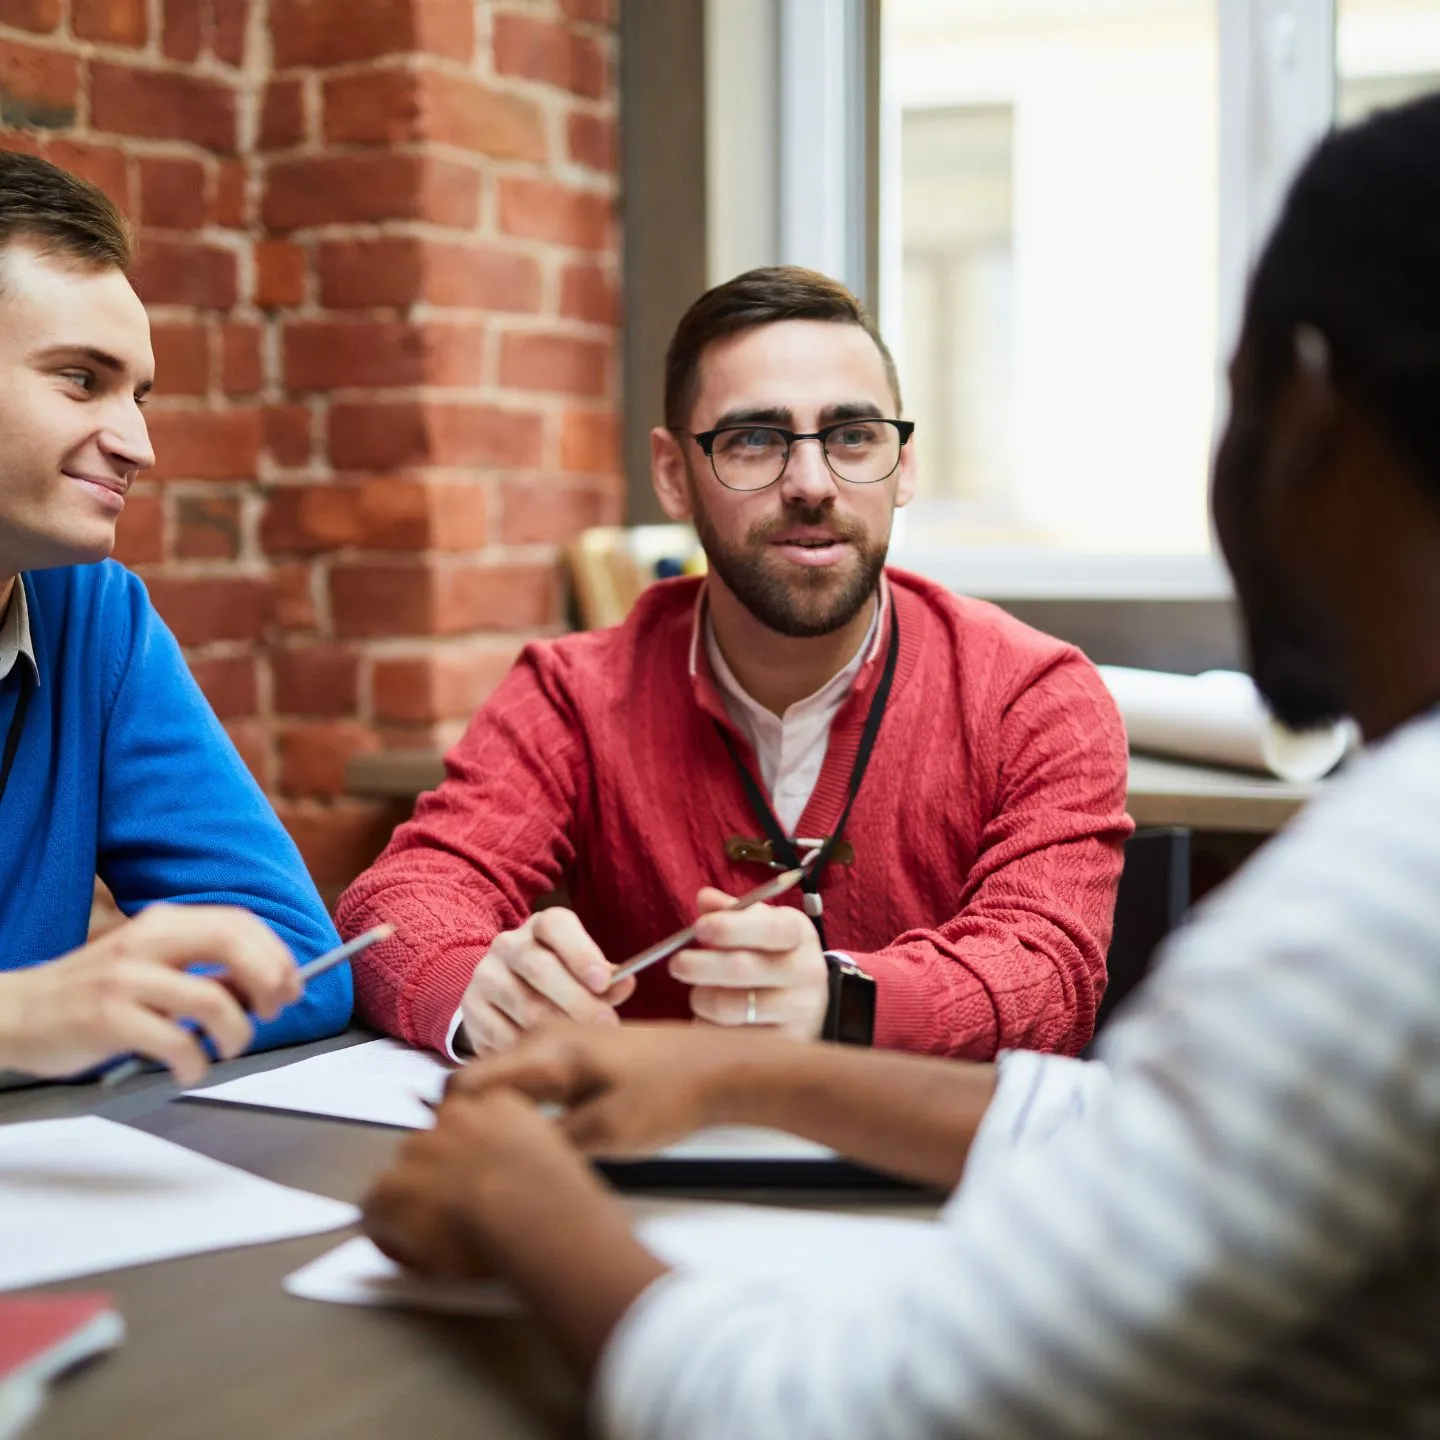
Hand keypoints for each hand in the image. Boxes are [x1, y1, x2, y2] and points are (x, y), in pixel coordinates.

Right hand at [0, 903, 300, 1084]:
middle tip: (272, 1013)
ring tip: (227, 1048)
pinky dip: (195, 1061)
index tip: (291, 987)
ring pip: (212, 999)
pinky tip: (188, 1068)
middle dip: (269, 980)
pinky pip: (175, 1041)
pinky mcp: (107, 1017)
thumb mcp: (150, 965)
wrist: (15, 1013)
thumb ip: (202, 970)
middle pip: (233, 944)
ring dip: (236, 1032)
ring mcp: (125, 977)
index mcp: (163, 922)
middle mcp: (146, 940)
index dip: (276, 956)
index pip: (239, 923)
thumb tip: (263, 987)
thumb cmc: (91, 993)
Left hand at [365, 1086, 668, 1377]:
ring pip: (402, 1176)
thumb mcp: (553, 1156)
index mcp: (498, 1104)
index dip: (467, 1154)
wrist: (529, 1210)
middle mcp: (452, 1116)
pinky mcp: (392, 1188)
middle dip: (437, 1177)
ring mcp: (419, 1149)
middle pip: (432, 1144)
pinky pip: (376, 1210)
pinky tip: (413, 1252)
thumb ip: (530, 1150)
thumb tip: (522, 1170)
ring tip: (439, 1238)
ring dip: (414, 1201)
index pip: (469, 1117)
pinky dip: (388, 1231)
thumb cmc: (557, 1196)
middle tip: (460, 1215)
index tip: (476, 1179)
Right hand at [448, 1020, 791, 1155]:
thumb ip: (545, 1144)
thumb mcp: (606, 1133)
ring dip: (501, 1111)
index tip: (457, 1160)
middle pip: (482, 1080)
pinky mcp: (580, 1049)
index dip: (453, 1125)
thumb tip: (497, 1160)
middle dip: (473, 1120)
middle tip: (480, 1165)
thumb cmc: (672, 1095)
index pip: (468, 1084)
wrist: (723, 1068)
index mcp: (547, 1050)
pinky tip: (543, 1134)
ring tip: (511, 1153)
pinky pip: (531, 1076)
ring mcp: (563, 1038)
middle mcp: (547, 1035)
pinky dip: (524, 1103)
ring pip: (507, 1078)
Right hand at [460, 909, 635, 1056]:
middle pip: (540, 968)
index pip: (557, 927)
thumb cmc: (559, 977)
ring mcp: (486, 976)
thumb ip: (605, 977)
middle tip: (605, 1025)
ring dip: (557, 1029)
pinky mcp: (472, 1010)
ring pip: (524, 1006)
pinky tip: (549, 1054)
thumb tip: (626, 983)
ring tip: (583, 1044)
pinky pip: (503, 1035)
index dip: (581, 953)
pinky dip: (530, 1048)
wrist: (504, 989)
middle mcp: (508, 945)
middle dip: (578, 1000)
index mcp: (541, 926)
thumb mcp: (582, 969)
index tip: (603, 982)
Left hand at [670, 886, 828, 1037]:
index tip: (698, 928)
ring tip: (698, 995)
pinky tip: (712, 1020)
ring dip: (702, 999)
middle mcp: (805, 972)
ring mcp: (798, 1012)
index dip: (729, 927)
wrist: (809, 1003)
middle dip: (700, 965)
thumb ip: (732, 911)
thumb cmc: (773, 955)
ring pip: (730, 1007)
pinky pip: (731, 1038)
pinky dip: (710, 1028)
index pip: (768, 928)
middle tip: (676, 964)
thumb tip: (705, 898)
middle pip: (742, 968)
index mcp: (798, 935)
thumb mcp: (762, 925)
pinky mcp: (784, 1044)